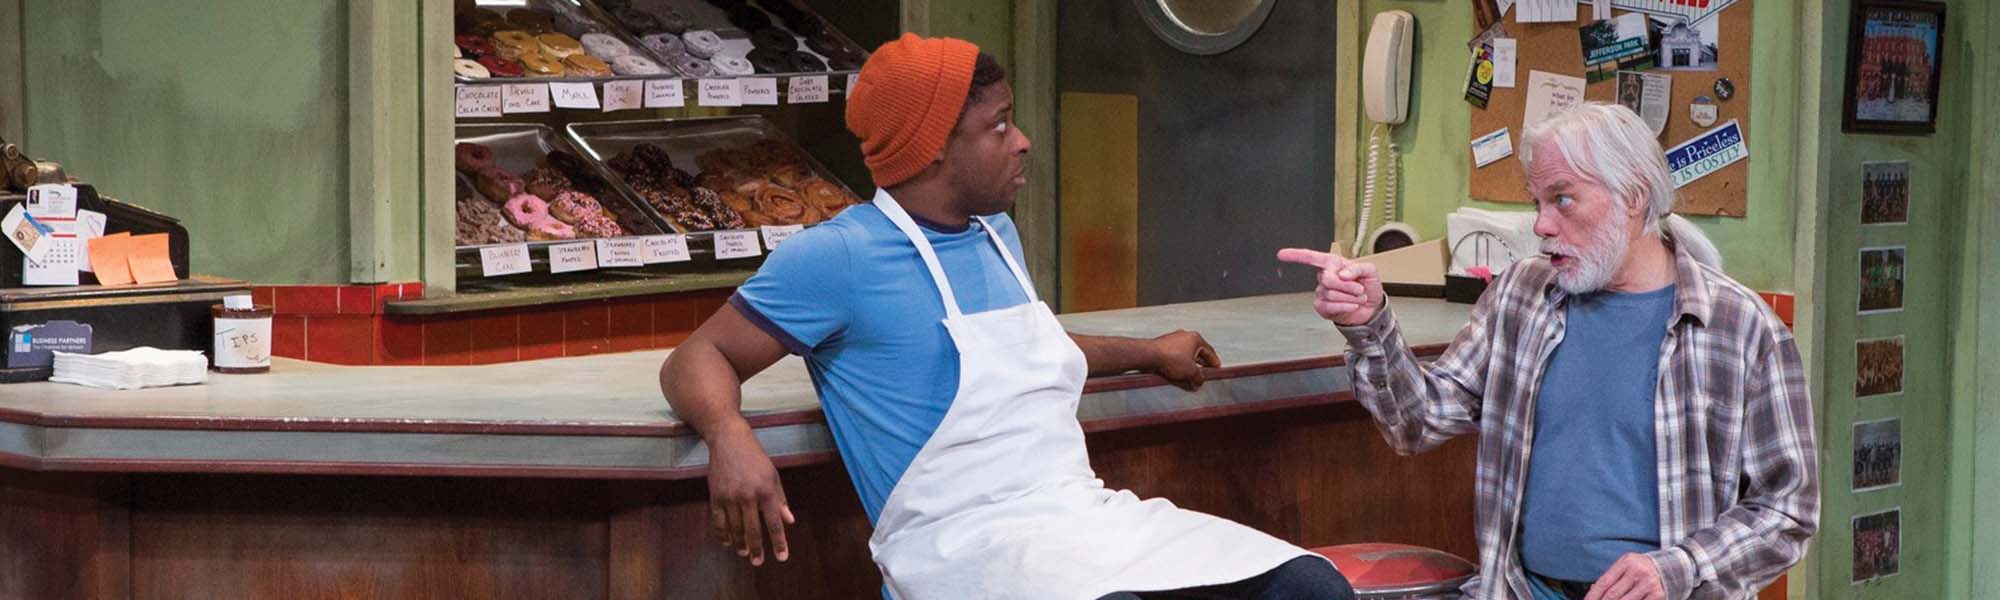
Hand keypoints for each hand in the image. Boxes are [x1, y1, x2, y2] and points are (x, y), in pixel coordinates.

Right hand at [705, 429, 794, 565]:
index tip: (782, 558)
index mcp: (767, 491)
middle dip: (757, 549)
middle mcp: (748, 495)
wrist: (730, 441)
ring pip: (735, 528)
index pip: (774, 523)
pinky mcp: (715, 496)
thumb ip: (781, 500)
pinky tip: (727, 542)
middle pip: (753, 530)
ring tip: (744, 553)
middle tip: (758, 562)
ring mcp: (730, 497)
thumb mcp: (774, 476)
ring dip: (739, 544)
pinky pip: (718, 521)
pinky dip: (722, 534)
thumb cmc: (756, 459)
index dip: (779, 542)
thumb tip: (789, 521)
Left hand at [1150, 330, 1221, 390]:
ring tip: (1191, 377)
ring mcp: (1172, 340)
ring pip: (1185, 355)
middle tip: (1204, 373)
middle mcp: (1184, 336)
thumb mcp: (1191, 372)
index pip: (1209, 351)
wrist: (1148, 355)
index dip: (1214, 361)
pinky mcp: (1162, 346)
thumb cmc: (1171, 359)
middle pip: (1197, 352)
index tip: (1216, 367)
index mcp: (1195, 339)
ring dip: (1189, 366)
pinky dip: (1178, 365)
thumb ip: (1198, 378)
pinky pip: (1174, 357)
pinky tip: (1178, 374)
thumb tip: (1199, 382)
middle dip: (1200, 364)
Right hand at [1276, 248, 1383, 325]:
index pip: (1311, 257)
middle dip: (1347, 286)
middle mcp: (1325, 277)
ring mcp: (1322, 293)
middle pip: (1327, 279)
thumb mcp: (1370, 271)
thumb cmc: (1368, 287)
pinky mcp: (1323, 307)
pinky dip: (1345, 306)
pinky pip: (1330, 306)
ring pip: (1331, 294)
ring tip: (1357, 298)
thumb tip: (1341, 273)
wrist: (1371, 308)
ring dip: (1350, 298)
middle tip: (1358, 289)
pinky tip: (1351, 305)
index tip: (1281, 254)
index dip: (1296, 255)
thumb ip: (1356, 268)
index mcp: (1333, 264)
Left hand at [1586, 553, 1666, 599]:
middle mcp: (1638, 572)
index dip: (1593, 595)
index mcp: (1627, 562)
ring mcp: (1648, 584)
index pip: (1604, 582)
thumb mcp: (1627, 564)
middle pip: (1612, 594)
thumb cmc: (1642, 567)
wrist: (1672, 566)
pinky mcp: (1658, 595)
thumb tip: (1594, 590)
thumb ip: (1612, 576)